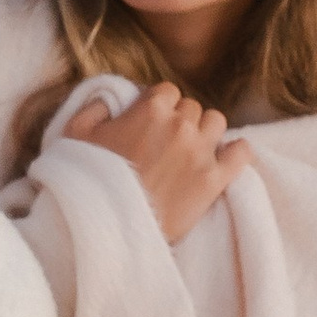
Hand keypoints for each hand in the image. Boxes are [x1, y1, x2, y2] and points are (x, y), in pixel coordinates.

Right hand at [60, 82, 248, 244]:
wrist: (108, 226)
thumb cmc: (87, 180)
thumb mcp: (74, 134)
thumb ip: (95, 107)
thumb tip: (111, 100)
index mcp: (150, 108)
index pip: (167, 90)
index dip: (157, 106)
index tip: (149, 123)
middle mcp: (180, 124)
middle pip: (191, 107)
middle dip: (178, 120)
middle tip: (164, 143)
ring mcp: (200, 152)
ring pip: (216, 122)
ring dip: (205, 131)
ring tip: (190, 150)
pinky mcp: (214, 180)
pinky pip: (241, 152)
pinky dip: (235, 152)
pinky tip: (223, 159)